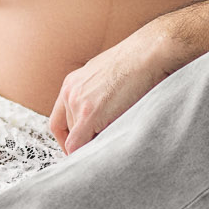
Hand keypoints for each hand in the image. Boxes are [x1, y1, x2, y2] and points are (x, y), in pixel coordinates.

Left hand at [49, 21, 188, 151]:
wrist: (149, 53)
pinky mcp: (89, 114)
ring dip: (90, 145)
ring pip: (74, 139)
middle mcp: (70, 92)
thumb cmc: (138, 63)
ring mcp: (77, 102)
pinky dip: (86, 155)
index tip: (79, 147)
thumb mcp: (108, 76)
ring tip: (109, 146)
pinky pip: (77, 145)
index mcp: (72, 83)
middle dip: (83, 142)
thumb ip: (98, 95)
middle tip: (99, 150)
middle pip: (67, 131)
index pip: (59, 120)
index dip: (67, 137)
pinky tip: (101, 155)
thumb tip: (103, 116)